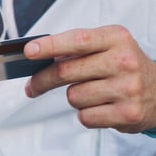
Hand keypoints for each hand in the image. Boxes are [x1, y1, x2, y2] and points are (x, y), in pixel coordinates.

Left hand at [24, 25, 155, 132]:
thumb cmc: (125, 67)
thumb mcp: (108, 46)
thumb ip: (78, 48)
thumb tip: (40, 56)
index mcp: (116, 39)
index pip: (77, 41)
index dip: (49, 46)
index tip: (29, 51)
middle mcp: (123, 62)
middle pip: (65, 71)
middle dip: (42, 80)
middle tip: (32, 86)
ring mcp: (126, 88)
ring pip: (73, 96)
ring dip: (74, 97)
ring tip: (92, 94)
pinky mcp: (126, 113)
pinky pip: (84, 116)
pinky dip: (86, 114)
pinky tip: (101, 107)